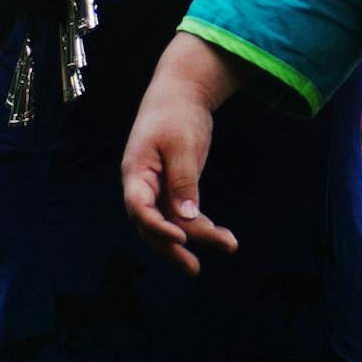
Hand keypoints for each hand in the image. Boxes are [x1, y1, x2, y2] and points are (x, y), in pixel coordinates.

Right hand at [121, 34, 241, 274]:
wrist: (181, 94)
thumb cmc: (176, 114)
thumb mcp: (182, 144)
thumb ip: (184, 180)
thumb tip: (188, 218)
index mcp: (136, 173)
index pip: (139, 208)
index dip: (157, 227)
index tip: (182, 238)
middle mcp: (142, 186)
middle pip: (152, 224)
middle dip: (173, 248)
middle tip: (195, 268)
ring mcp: (157, 188)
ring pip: (170, 223)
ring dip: (194, 239)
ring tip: (225, 247)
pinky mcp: (174, 187)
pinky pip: (183, 213)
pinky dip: (200, 224)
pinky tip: (219, 235)